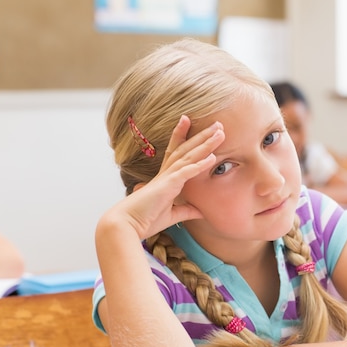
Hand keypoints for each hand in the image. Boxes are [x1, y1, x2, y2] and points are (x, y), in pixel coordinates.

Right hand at [101, 116, 224, 239]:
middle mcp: (166, 173)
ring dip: (205, 144)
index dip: (182, 136)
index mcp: (165, 178)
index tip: (188, 120)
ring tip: (220, 133)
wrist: (126, 226)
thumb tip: (200, 211)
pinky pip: (186, 172)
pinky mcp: (167, 186)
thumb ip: (186, 211)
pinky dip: (199, 164)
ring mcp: (166, 178)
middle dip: (202, 135)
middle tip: (218, 124)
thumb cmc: (145, 220)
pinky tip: (212, 157)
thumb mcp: (172, 215)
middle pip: (186, 149)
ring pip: (188, 155)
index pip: (176, 152)